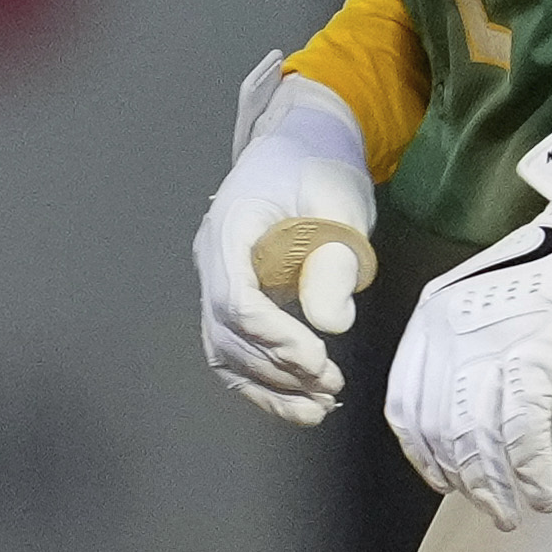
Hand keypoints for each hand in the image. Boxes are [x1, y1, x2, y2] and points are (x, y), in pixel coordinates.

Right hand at [191, 56, 387, 426]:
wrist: (302, 145)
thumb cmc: (319, 167)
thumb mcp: (339, 205)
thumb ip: (333, 262)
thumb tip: (330, 324)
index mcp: (229, 228)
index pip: (235, 297)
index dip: (273, 337)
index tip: (318, 358)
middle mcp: (213, 260)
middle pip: (225, 332)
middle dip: (275, 368)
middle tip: (328, 386)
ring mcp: (219, 281)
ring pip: (226, 350)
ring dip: (269, 385)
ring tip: (318, 407)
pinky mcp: (237, 299)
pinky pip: (237, 350)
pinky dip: (264, 382)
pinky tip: (298, 404)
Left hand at [386, 117, 551, 527]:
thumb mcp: (493, 306)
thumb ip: (471, 351)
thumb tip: (467, 415)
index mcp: (431, 316)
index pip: (405, 403)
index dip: (422, 452)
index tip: (443, 480)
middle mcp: (450, 330)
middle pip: (439, 427)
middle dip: (462, 477)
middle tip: (490, 507)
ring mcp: (492, 341)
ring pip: (476, 436)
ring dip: (495, 486)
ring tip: (515, 513)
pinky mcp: (539, 353)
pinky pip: (521, 430)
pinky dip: (531, 470)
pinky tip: (545, 493)